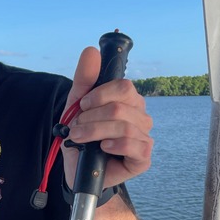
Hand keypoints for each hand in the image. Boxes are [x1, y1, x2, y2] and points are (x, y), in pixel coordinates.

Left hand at [62, 47, 152, 189]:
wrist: (76, 169)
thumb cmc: (80, 136)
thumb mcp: (76, 106)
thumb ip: (84, 79)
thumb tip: (91, 51)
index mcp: (128, 101)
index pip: (124, 87)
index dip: (100, 94)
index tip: (83, 105)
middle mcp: (140, 117)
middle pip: (120, 108)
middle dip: (92, 118)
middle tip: (76, 127)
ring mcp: (143, 137)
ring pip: (125, 126)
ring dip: (96, 131)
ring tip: (81, 138)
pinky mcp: (143, 157)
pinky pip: (136, 145)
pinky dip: (116, 145)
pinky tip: (103, 148)